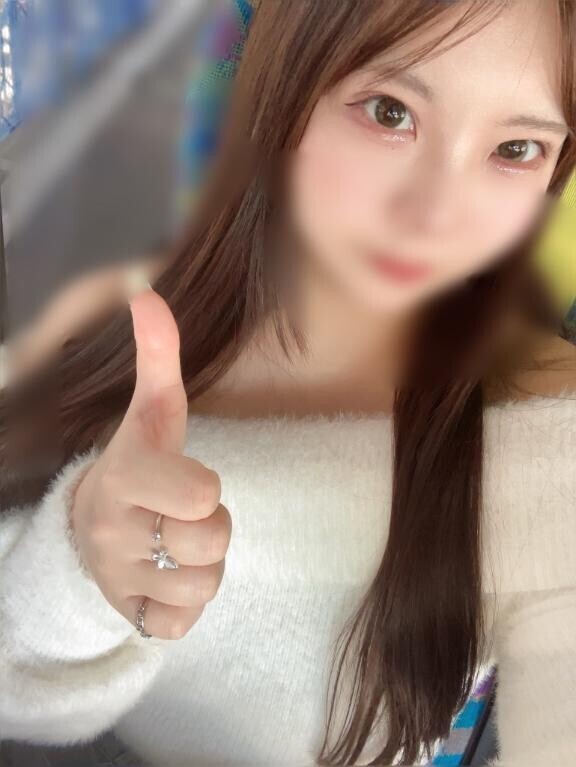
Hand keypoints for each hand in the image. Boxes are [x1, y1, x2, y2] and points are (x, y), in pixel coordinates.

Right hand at [71, 286, 230, 639]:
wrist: (90, 528)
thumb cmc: (139, 464)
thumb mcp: (152, 412)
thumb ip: (158, 357)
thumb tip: (148, 293)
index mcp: (123, 480)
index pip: (200, 496)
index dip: (206, 488)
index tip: (187, 483)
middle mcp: (114, 534)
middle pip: (211, 542)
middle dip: (210, 528)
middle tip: (183, 515)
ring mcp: (120, 581)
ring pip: (204, 586)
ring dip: (203, 566)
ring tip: (176, 545)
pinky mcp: (130, 617)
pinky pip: (183, 625)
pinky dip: (185, 605)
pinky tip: (167, 579)